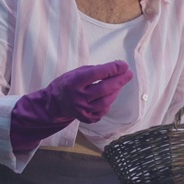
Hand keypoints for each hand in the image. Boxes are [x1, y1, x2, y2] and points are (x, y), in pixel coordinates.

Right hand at [10, 61, 132, 151]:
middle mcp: (78, 97)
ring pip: (106, 102)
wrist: (54, 104)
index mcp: (74, 82)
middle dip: (119, 80)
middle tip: (128, 74)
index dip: (112, 69)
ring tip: (120, 83)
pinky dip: (109, 102)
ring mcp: (82, 110)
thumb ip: (95, 71)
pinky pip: (103, 110)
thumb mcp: (76, 72)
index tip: (123, 65)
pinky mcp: (86, 119)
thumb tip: (116, 68)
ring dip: (116, 91)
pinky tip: (110, 95)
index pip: (97, 74)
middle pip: (104, 89)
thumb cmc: (67, 84)